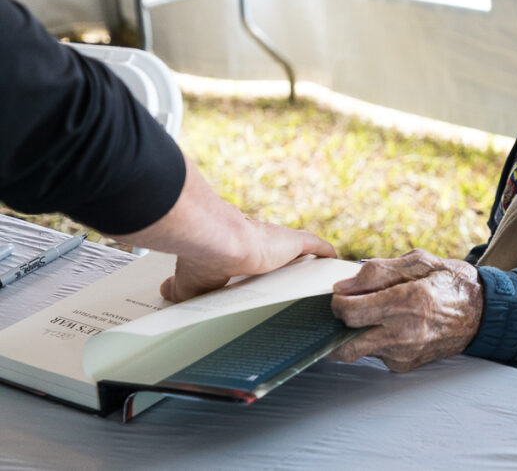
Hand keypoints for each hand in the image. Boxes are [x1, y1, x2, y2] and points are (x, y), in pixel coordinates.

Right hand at [115, 156, 335, 301]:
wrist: (216, 240)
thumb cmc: (201, 259)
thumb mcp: (188, 283)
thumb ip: (180, 288)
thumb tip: (165, 291)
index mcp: (236, 247)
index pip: (251, 255)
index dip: (258, 263)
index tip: (261, 274)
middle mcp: (259, 240)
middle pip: (278, 253)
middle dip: (286, 267)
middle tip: (294, 284)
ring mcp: (278, 242)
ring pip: (300, 251)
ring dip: (309, 263)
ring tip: (317, 280)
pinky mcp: (294, 242)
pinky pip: (318, 247)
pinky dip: (328, 255)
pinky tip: (337, 263)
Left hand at [330, 249, 482, 371]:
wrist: (483, 313)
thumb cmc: (453, 284)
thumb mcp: (420, 262)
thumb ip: (379, 271)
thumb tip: (345, 285)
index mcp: (409, 301)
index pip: (350, 311)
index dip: (337, 300)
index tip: (342, 293)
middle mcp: (405, 332)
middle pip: (345, 344)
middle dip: (336, 326)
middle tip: (346, 309)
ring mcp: (404, 353)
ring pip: (358, 351)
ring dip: (356, 333)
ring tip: (372, 314)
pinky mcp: (405, 365)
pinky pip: (376, 354)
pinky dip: (375, 340)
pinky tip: (391, 325)